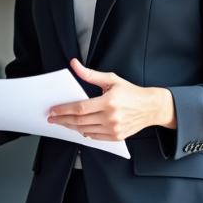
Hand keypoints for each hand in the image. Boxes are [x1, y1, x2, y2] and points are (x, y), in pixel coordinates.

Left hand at [47, 59, 176, 140]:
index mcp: (109, 102)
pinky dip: (84, 132)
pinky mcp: (116, 137)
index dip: (64, 110)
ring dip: (70, 126)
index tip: (53, 110)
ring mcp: (114, 129)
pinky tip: (78, 127)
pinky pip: (94, 137)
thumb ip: (90, 74)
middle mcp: (111, 117)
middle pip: (79, 121)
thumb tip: (74, 65)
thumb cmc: (131, 92)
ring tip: (62, 122)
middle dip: (62, 119)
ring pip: (85, 130)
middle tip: (52, 118)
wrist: (150, 107)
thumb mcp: (111, 79)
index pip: (80, 108)